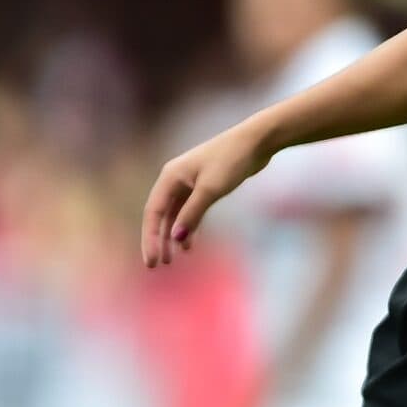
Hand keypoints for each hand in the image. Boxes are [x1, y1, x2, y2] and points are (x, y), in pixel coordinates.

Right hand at [140, 122, 273, 266]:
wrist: (256, 141)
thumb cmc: (231, 161)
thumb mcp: (211, 189)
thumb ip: (192, 213)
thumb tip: (176, 238)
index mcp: (170, 177)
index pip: (153, 213)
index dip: (150, 238)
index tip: (152, 261)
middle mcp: (175, 179)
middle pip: (161, 215)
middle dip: (158, 240)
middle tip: (158, 265)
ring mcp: (190, 182)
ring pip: (175, 214)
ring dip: (173, 235)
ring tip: (173, 259)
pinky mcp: (204, 185)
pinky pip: (190, 210)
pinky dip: (189, 226)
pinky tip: (190, 244)